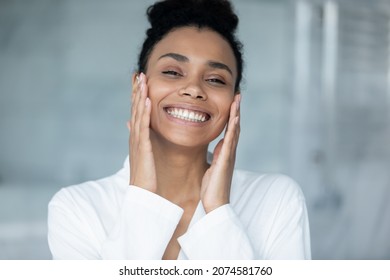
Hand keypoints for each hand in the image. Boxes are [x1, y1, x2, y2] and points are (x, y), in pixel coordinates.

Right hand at [128, 73, 156, 192]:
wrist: (142, 193)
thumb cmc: (146, 176)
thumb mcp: (143, 155)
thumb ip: (142, 140)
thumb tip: (135, 128)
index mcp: (136, 137)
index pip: (136, 112)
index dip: (136, 96)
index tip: (138, 81)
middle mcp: (135, 136)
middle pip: (135, 109)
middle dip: (136, 91)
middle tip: (138, 74)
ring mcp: (137, 140)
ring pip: (138, 114)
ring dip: (139, 96)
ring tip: (141, 80)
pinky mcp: (142, 147)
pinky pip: (143, 126)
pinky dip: (144, 112)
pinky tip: (147, 100)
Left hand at [200, 94, 240, 212]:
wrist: (215, 203)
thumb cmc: (213, 187)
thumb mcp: (214, 167)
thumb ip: (217, 156)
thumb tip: (218, 147)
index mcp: (225, 152)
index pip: (230, 130)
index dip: (232, 116)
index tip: (232, 102)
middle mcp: (230, 151)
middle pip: (235, 126)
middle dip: (236, 110)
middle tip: (238, 95)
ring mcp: (229, 155)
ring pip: (235, 130)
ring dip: (236, 114)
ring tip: (237, 100)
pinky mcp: (226, 160)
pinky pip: (230, 141)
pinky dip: (233, 128)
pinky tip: (235, 118)